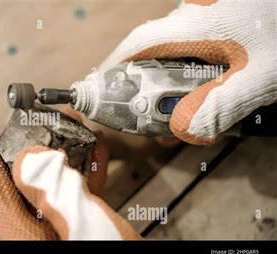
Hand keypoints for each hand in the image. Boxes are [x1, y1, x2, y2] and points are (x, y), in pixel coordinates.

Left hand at [0, 107, 141, 239]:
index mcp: (25, 237)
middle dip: (24, 145)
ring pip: (48, 183)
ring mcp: (57, 231)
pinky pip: (74, 193)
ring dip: (57, 153)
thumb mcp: (83, 233)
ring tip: (63, 129)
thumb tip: (29, 159)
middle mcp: (36, 233)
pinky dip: (83, 170)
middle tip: (25, 119)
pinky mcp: (80, 230)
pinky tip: (92, 154)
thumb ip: (54, 194)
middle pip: (20, 180)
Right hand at [100, 0, 275, 144]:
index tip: (102, 87)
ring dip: (171, 81)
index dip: (115, 66)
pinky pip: (197, 46)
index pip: (138, 44)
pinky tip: (208, 90)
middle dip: (145, 84)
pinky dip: (193, 72)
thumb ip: (221, 105)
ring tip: (179, 110)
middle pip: (154, 49)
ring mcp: (213, 16)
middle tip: (147, 113)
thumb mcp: (263, 77)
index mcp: (198, 26)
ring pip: (176, 49)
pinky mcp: (227, 21)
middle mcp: (198, 15)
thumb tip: (183, 129)